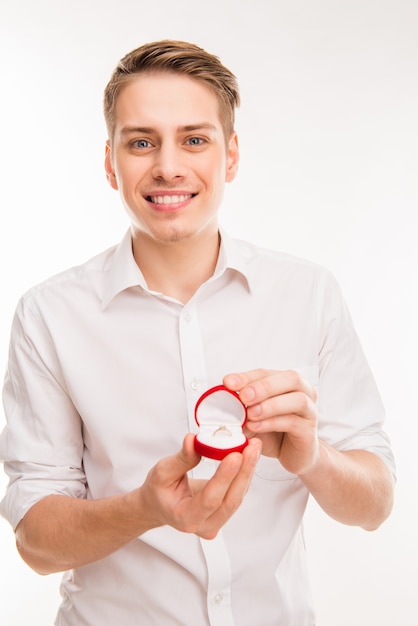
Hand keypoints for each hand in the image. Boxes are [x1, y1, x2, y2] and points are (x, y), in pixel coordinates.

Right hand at [139, 433, 260, 538]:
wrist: (159, 505)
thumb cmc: (159, 491)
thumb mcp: (162, 471)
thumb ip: (181, 458)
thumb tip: (193, 440)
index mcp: (184, 518)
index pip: (210, 499)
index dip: (224, 477)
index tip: (235, 455)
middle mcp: (204, 525)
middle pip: (230, 500)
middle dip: (244, 471)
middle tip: (252, 448)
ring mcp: (217, 522)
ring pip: (237, 496)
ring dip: (248, 470)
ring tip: (253, 447)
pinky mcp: (224, 513)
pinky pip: (238, 493)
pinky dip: (244, 474)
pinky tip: (249, 456)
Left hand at [223, 369, 318, 475]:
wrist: (294, 456)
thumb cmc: (275, 432)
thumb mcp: (253, 417)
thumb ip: (242, 408)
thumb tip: (222, 404)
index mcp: (287, 383)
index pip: (267, 373)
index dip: (247, 376)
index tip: (228, 382)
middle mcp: (304, 392)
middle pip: (291, 378)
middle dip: (264, 386)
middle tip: (243, 397)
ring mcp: (310, 412)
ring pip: (297, 399)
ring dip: (270, 405)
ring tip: (250, 414)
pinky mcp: (310, 432)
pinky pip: (294, 422)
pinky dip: (272, 422)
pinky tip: (256, 426)